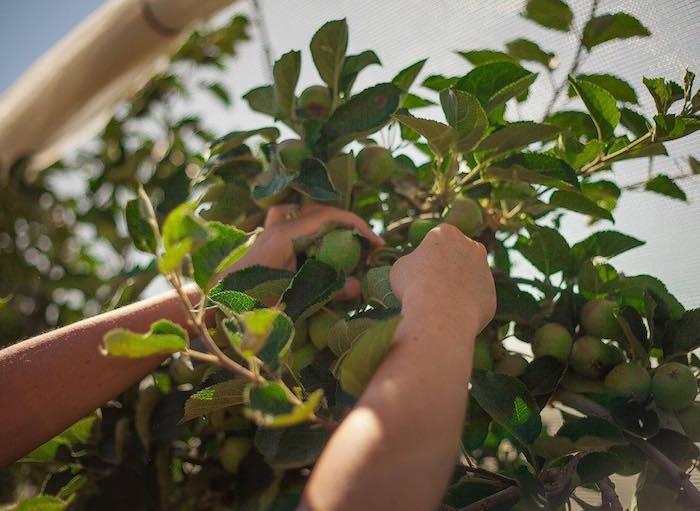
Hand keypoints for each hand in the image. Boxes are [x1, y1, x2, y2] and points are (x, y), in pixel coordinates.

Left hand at [229, 203, 383, 299]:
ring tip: (343, 244)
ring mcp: (270, 232)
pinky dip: (311, 231)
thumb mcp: (292, 298)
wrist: (215, 303)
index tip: (376, 241)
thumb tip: (358, 286)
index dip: (357, 226)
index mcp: (285, 235)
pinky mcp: (268, 242)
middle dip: (345, 224)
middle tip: (364, 245)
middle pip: (319, 211)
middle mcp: (277, 227)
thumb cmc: (249, 301)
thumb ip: (326, 290)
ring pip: (304, 214)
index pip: (329, 216)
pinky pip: (293, 225)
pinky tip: (318, 252)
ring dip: (326, 224)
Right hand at [390, 223, 495, 335]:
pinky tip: (451, 315)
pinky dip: (464, 307)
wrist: (439, 314)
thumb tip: (418, 267)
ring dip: (458, 286)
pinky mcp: (491, 295)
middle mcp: (472, 247)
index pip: (438, 239)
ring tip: (440, 303)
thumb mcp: (400, 267)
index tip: (420, 268)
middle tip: (431, 284)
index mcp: (447, 233)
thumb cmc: (414, 286)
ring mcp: (485, 271)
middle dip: (448, 266)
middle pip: (458, 254)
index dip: (427, 253)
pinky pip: (475, 300)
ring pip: (469, 278)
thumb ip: (413, 261)